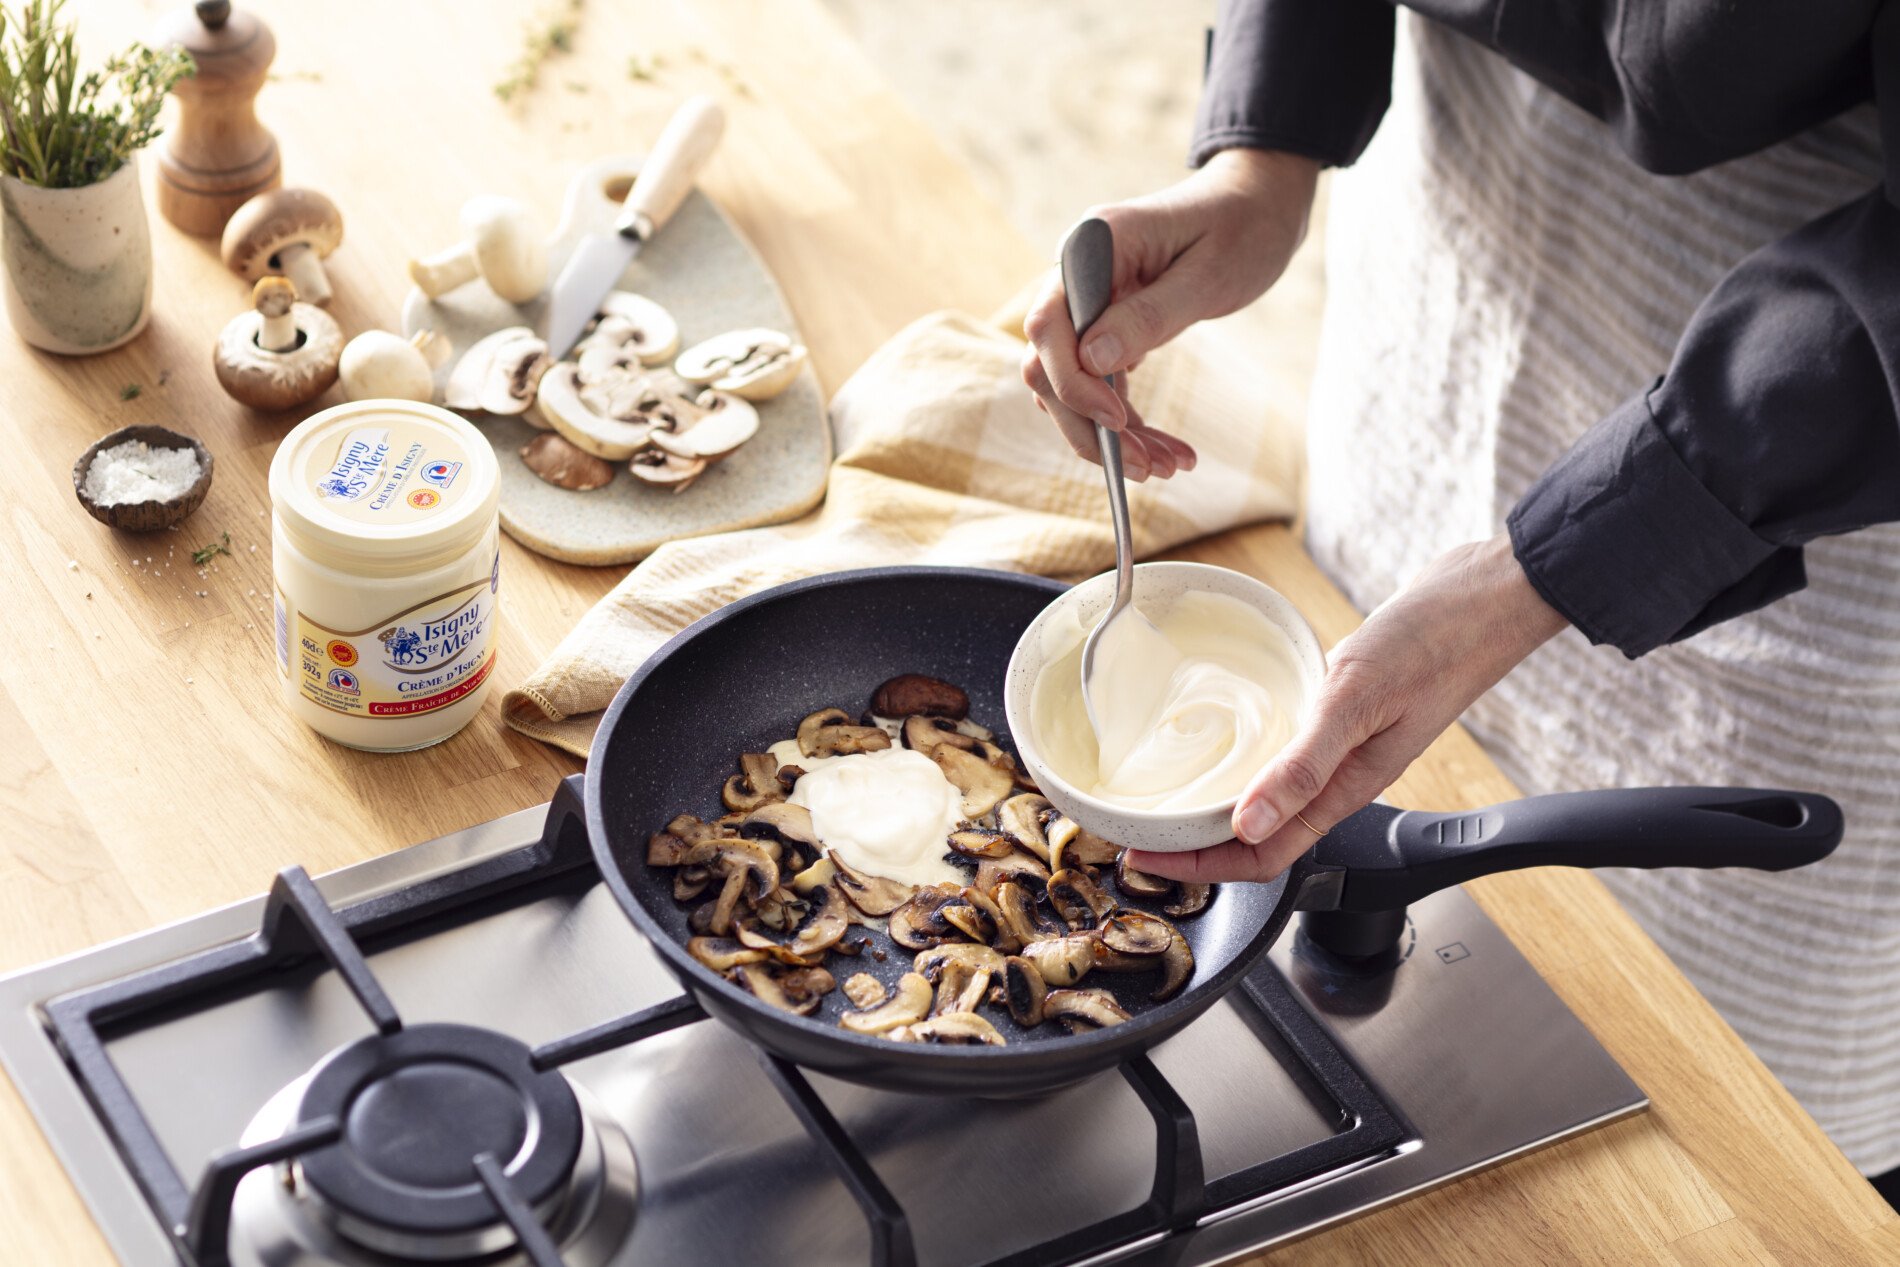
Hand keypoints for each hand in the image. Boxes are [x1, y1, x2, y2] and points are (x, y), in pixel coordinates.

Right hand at [1021, 147, 1318, 480]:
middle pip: (1050, 367)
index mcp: (1093, 247)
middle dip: (1090, 426)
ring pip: (1071, 386)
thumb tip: (1092, 361)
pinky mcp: (1106, 328)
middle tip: (1147, 468)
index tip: (1118, 421)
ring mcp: (1088, 304)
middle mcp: (1077, 276)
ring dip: (1109, 436)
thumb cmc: (1242, 226)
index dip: (1073, 382)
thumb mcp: (1207, 275)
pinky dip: (1126, 424)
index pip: (1049, 325)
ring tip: (1166, 467)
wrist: (1259, 204)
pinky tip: (1165, 450)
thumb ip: (1148, 317)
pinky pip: (1100, 385)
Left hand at [1127, 535, 1570, 882]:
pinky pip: (1284, 753)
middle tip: (1133, 832)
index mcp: (1347, 787)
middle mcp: (1340, 775)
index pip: (1264, 855)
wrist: (1487, 594)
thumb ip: (1306, 765)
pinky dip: (1243, 759)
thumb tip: (1247, 824)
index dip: (1200, 865)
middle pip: (1258, 835)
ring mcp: (1342, 744)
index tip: (1142, 858)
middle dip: (1195, 845)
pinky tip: (1217, 738)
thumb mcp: (1358, 699)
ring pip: (1269, 797)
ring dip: (1214, 807)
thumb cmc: (1434, 641)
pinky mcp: (1341, 710)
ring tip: (1161, 798)